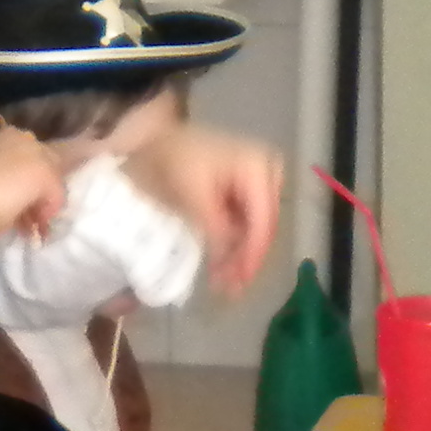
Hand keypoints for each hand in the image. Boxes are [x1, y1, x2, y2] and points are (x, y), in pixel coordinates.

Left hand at [121, 123, 282, 293]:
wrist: (161, 140)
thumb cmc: (175, 158)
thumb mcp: (192, 192)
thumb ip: (214, 225)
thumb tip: (229, 259)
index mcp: (258, 166)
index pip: (264, 219)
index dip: (252, 254)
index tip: (239, 281)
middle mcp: (269, 173)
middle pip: (264, 227)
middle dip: (245, 260)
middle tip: (229, 290)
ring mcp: (262, 184)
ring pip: (256, 231)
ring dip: (239, 258)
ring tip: (223, 284)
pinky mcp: (251, 194)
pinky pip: (247, 226)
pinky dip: (234, 246)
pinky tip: (222, 266)